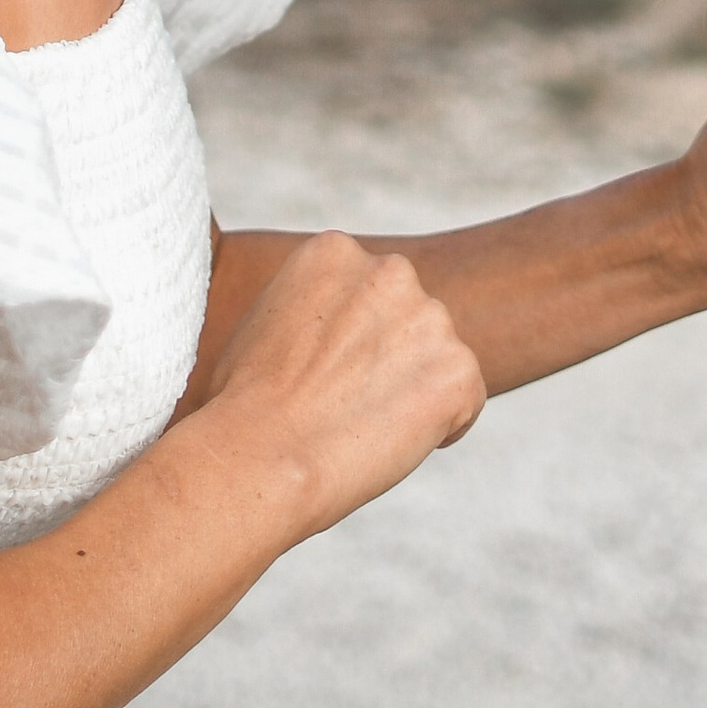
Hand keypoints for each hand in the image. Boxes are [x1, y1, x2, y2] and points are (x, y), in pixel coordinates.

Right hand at [204, 233, 485, 540]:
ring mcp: (429, 318)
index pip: (371, 293)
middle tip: (347, 406)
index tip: (326, 376)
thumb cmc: (240, 405)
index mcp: (336, 252)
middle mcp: (390, 270)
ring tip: (361, 427)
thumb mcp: (265, 321)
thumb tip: (332, 328)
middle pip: (409, 319)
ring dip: (413, 391)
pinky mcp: (457, 370)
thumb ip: (312, 307)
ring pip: (438, 358)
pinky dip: (443, 425)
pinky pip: (466, 399)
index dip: (354, 342)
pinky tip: (391, 443)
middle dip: (390, 359)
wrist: (258, 455)